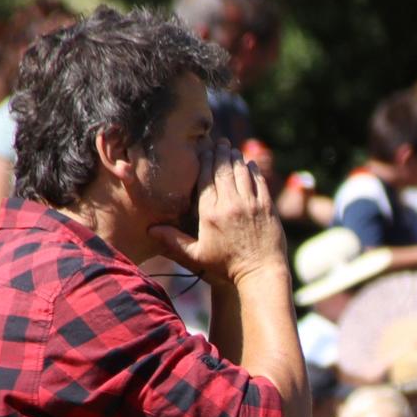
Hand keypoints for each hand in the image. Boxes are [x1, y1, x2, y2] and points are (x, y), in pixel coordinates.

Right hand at [151, 142, 287, 286]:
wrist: (260, 274)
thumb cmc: (226, 267)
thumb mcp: (197, 255)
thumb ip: (173, 240)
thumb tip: (150, 230)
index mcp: (210, 213)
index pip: (205, 178)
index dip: (205, 160)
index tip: (204, 149)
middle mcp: (230, 204)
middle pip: (223, 169)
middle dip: (220, 153)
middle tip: (219, 142)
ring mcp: (250, 203)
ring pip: (241, 171)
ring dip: (236, 158)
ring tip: (232, 150)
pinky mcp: (267, 206)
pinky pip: (259, 180)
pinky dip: (253, 170)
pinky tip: (249, 164)